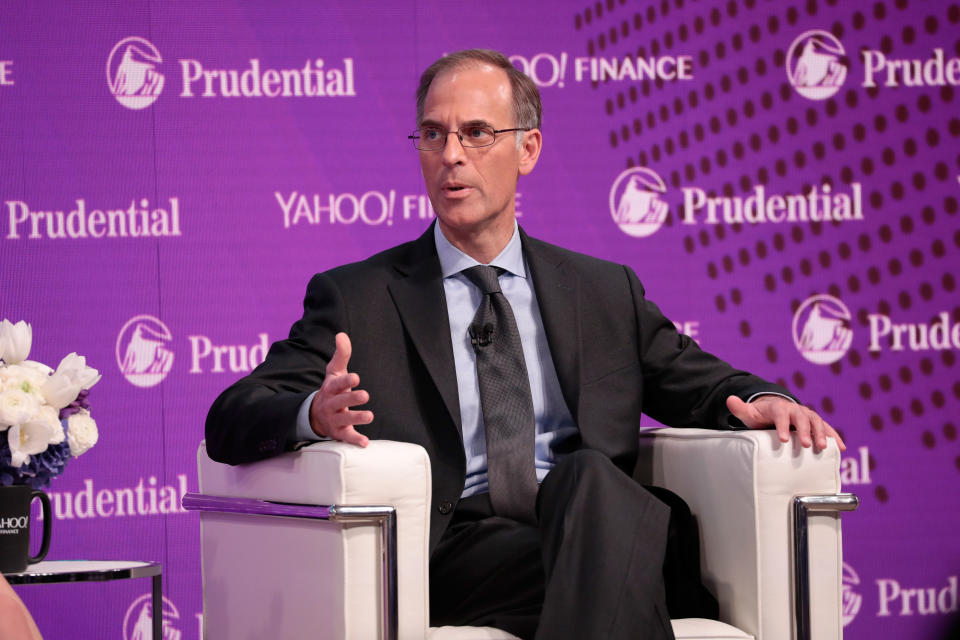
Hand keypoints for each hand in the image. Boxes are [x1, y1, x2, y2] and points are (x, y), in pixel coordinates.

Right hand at [309, 332, 372, 446]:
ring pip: (345, 419)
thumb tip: (341, 334)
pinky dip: (355, 440)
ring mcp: (334, 419)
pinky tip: (365, 443)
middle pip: (340, 402)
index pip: (337, 384)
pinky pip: (347, 437)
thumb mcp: (334, 372)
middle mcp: (331, 404)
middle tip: (365, 395)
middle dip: (351, 399)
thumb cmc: (332, 390)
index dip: (346, 381)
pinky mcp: (339, 433)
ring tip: (370, 415)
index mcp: (331, 389)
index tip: (356, 377)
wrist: (316, 415)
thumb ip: (341, 354)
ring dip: (357, 418)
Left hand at [726, 395, 845, 451]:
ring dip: (822, 434)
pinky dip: (834, 437)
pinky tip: (840, 448)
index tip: (783, 439)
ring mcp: (807, 416)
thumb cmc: (761, 415)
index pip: (781, 414)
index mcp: (779, 407)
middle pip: (802, 418)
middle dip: (805, 431)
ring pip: (817, 422)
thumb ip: (740, 409)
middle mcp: (795, 410)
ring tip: (824, 448)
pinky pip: (827, 429)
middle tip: (807, 445)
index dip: (782, 425)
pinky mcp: (816, 423)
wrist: (775, 411)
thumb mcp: (749, 413)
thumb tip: (729, 399)